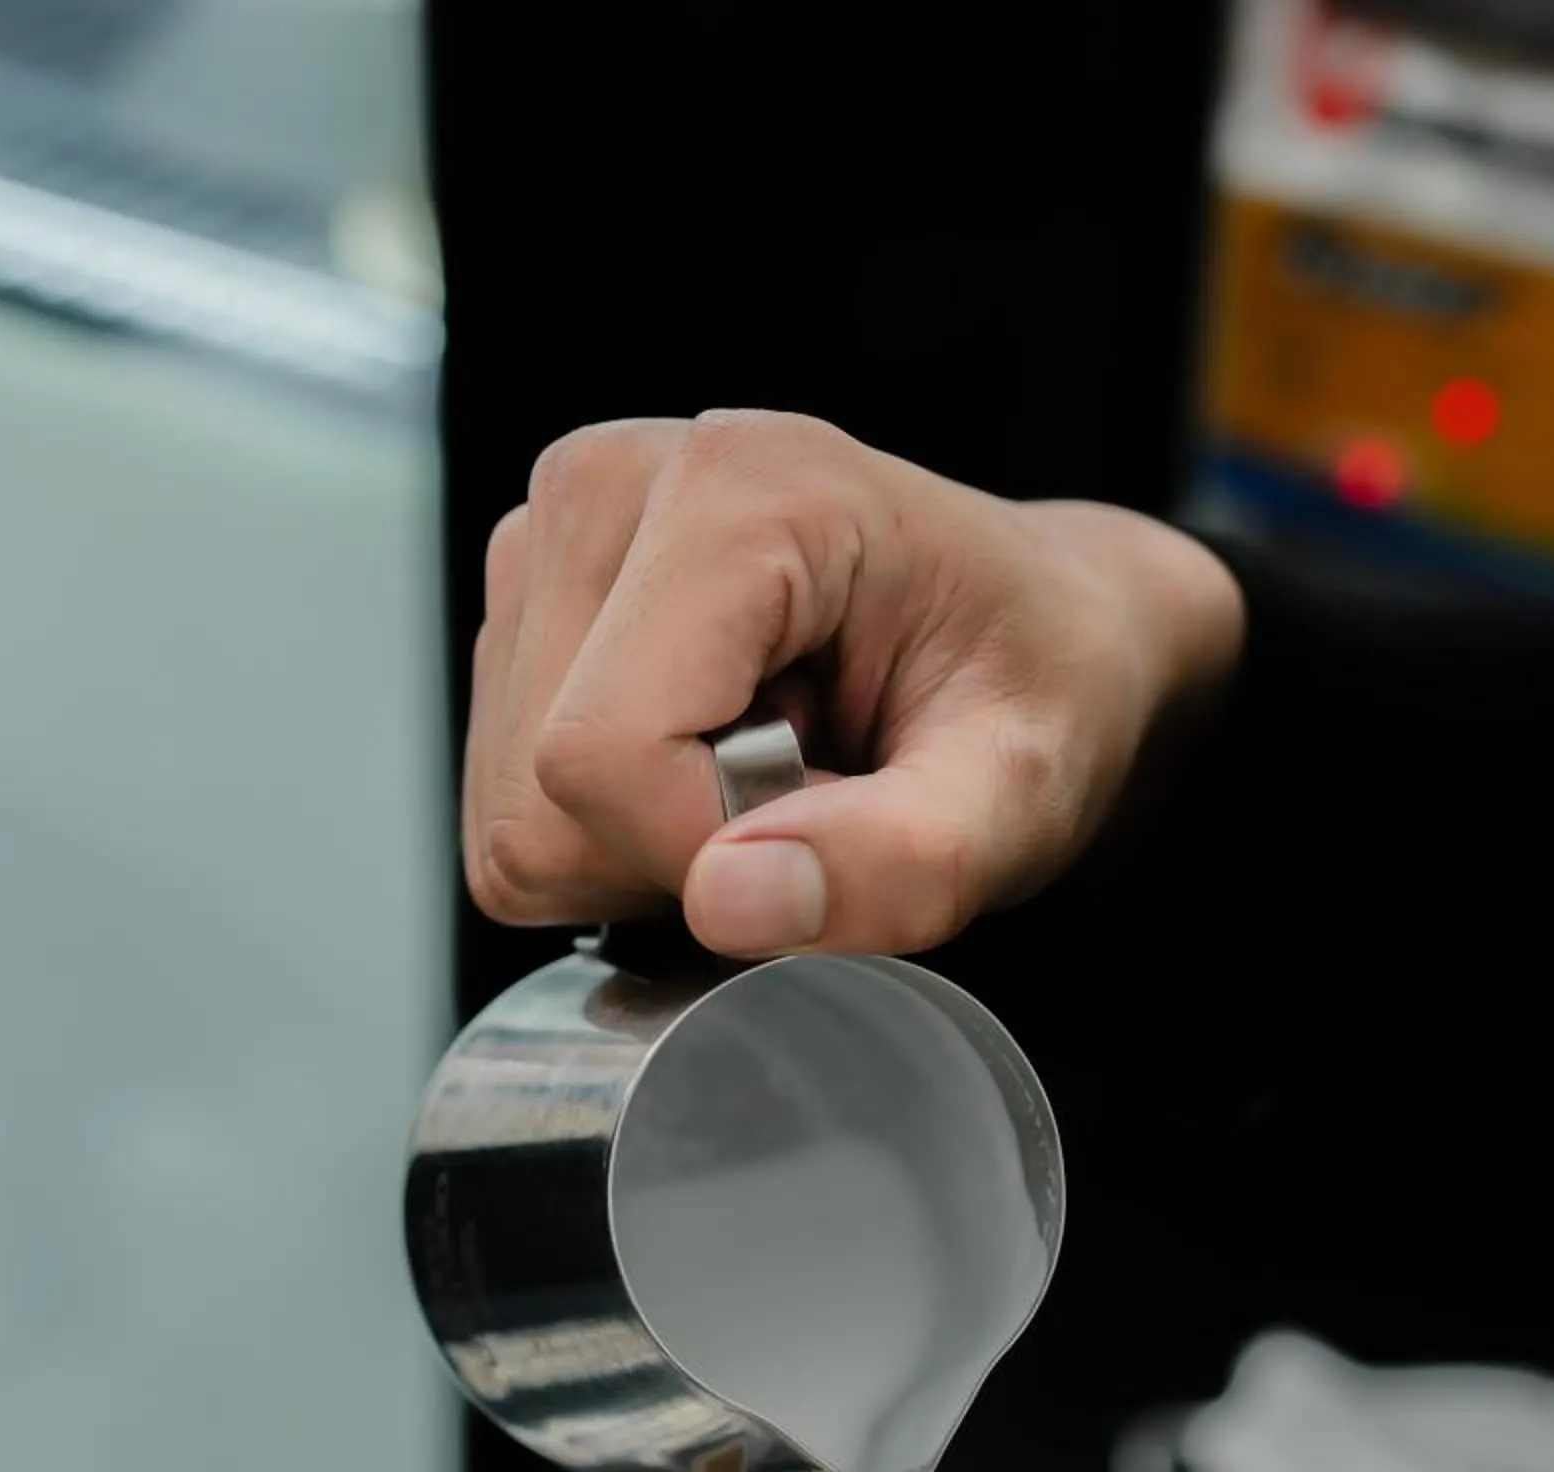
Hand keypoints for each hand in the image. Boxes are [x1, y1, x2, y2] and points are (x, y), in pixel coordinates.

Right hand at [463, 410, 1241, 955]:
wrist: (1037, 631)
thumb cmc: (1035, 691)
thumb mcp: (1021, 796)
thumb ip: (899, 861)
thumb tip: (729, 902)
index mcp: (736, 490)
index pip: (603, 758)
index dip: (711, 851)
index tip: (841, 818)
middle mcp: (605, 487)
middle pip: (542, 798)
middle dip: (680, 855)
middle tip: (816, 791)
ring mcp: (547, 545)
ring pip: (515, 820)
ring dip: (651, 849)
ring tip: (777, 768)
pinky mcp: (525, 610)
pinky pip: (516, 813)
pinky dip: (621, 833)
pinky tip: (717, 764)